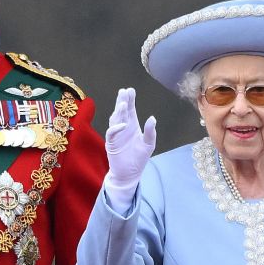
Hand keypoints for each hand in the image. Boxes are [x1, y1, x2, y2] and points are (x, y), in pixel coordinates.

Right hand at [104, 88, 155, 210]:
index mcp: (132, 126)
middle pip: (121, 112)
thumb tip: (152, 118)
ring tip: (122, 103)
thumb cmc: (139, 159)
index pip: (130, 110)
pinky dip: (116, 128)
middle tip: (124, 91)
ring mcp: (116, 135)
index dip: (130, 100)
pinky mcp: (111, 144)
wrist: (130, 174)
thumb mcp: (149, 145)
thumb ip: (150, 132)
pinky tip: (123, 124)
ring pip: (115, 120)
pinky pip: (111, 133)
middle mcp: (123, 128)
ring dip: (118, 112)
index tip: (130, 90)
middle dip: (122, 101)